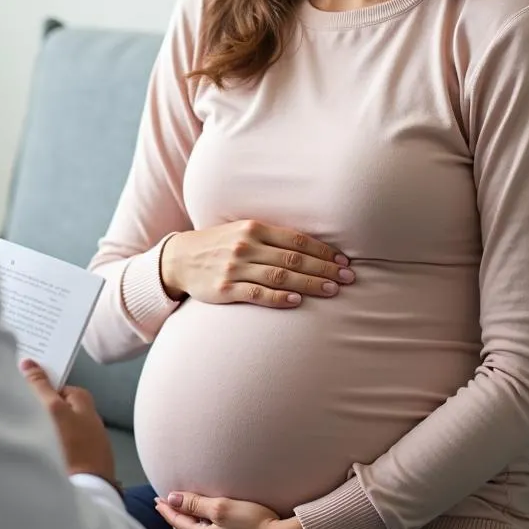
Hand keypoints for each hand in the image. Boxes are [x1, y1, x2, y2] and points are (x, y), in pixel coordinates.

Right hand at [20, 358, 116, 486]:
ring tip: (28, 440)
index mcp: (85, 402)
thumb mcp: (52, 410)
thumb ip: (40, 386)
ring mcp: (90, 445)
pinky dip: (54, 452)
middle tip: (22, 418)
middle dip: (43, 413)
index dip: (41, 389)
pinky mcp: (87, 466)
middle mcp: (91, 420)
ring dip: (47, 433)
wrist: (88, 494)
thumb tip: (29, 362)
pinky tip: (42, 458)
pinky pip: (66, 451)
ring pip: (62, 431)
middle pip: (60, 409)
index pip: (58, 387)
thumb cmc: (71, 446)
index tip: (23, 395)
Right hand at [159, 220, 353, 306]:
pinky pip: (257, 294)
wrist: (179, 259)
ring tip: (332, 290)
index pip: (296, 239)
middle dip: (324, 268)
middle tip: (348, 278)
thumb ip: (271, 238)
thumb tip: (311, 248)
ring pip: (281, 276)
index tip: (344, 261)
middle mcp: (245, 245)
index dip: (323, 251)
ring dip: (310, 283)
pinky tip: (297, 301)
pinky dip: (279, 297)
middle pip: (293, 258)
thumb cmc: (218, 245)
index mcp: (253, 228)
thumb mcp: (241, 231)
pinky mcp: (225, 289)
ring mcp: (235, 268)